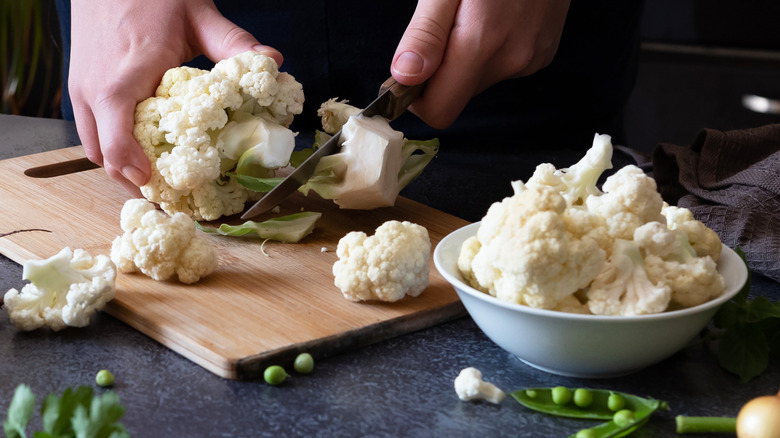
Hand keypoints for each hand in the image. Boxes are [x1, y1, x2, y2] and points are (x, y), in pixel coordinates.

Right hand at [68, 0, 281, 194]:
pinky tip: (141, 150)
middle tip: (170, 194)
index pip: (115, 131)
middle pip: (102, 153)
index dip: (132, 165)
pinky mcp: (79, 85)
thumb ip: (233, 42)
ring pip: (92, 145)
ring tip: (157, 178)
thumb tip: (274, 61)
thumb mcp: (197, 15)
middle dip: (132, 180)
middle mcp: (94, 87)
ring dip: (120, 166)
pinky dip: (112, 147)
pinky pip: (90, 129)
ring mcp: (81, 87)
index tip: (154, 185)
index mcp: (124, 74)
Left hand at [390, 0, 569, 128]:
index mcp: (483, 43)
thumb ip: (426, 33)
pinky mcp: (544, 51)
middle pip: (457, 95)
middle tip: (440, 25)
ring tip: (472, 13)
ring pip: (478, 80)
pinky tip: (495, 15)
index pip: (440, 110)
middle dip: (440, 71)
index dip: (415, 99)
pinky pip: (503, 65)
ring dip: (465, 58)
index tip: (406, 74)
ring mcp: (532, 58)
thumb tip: (404, 77)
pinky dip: (489, 50)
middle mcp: (512, 59)